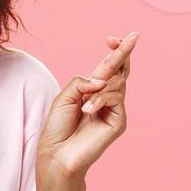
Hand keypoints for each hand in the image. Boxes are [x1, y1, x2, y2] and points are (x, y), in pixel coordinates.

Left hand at [38, 32, 136, 180]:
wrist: (57, 154)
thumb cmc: (58, 128)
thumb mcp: (64, 97)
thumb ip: (82, 82)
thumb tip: (103, 80)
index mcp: (93, 91)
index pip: (109, 68)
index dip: (114, 52)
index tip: (112, 39)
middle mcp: (107, 99)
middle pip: (121, 71)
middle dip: (124, 53)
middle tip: (133, 36)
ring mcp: (114, 110)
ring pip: (117, 83)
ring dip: (100, 89)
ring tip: (83, 107)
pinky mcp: (119, 122)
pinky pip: (115, 99)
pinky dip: (100, 101)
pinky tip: (87, 111)